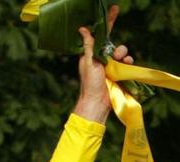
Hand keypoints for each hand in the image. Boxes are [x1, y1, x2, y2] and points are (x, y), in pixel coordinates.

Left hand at [74, 6, 133, 124]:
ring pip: (122, 53)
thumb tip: (83, 29)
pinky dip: (128, 63)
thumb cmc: (90, 83)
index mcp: (92, 55)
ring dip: (123, 56)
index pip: (101, 36)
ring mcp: (110, 67)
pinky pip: (126, 63)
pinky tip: (127, 66)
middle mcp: (102, 59)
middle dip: (118, 48)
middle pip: (114, 44)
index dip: (108, 23)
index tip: (114, 9)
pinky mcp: (118, 74)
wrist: (97, 103)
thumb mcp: (88, 62)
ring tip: (121, 63)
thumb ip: (89, 45)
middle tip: (116, 55)